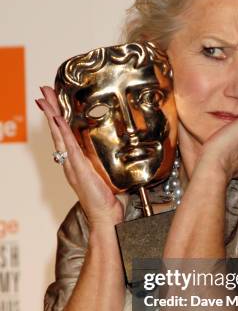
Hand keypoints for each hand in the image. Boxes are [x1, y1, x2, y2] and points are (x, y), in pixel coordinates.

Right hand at [36, 86, 123, 227]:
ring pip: (59, 136)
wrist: (105, 217)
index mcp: (77, 161)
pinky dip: (62, 133)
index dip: (59, 117)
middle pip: (57, 131)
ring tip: (45, 100)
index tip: (54, 101)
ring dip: (52, 116)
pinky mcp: (78, 170)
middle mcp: (70, 162)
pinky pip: (68, 147)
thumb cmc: (108, 200)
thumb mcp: (108, 174)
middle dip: (51, 110)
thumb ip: (108, 162)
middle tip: (44, 92)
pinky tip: (58, 120)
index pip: (65, 135)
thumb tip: (121, 149)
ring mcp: (72, 165)